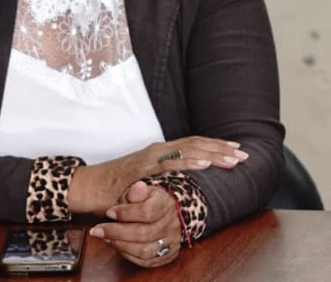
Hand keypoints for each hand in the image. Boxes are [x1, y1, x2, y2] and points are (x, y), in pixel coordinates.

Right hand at [68, 137, 246, 212]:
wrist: (87, 187)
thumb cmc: (116, 186)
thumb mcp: (146, 179)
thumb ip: (164, 177)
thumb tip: (184, 182)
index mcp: (160, 151)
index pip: (194, 143)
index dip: (216, 145)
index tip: (236, 149)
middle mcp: (158, 150)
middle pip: (196, 144)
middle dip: (222, 149)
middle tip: (243, 155)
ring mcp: (150, 158)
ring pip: (188, 150)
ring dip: (213, 154)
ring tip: (232, 159)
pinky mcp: (142, 169)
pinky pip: (170, 164)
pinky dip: (190, 162)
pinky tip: (206, 163)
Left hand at [89, 180, 183, 267]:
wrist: (165, 215)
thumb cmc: (149, 203)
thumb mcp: (142, 192)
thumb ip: (137, 191)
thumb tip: (136, 189)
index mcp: (166, 205)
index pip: (147, 211)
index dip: (125, 213)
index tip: (109, 212)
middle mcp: (172, 225)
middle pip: (143, 233)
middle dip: (116, 232)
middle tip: (98, 230)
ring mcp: (170, 242)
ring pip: (144, 250)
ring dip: (120, 245)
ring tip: (106, 238)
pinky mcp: (166, 256)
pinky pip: (145, 261)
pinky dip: (127, 255)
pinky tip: (117, 245)